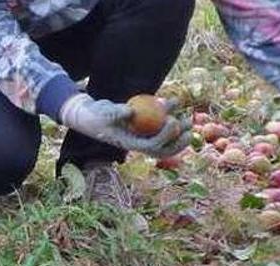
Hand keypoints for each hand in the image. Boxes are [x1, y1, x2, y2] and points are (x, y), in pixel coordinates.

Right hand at [60, 94, 189, 157]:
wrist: (90, 115)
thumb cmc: (95, 115)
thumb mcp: (102, 113)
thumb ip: (116, 113)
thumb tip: (131, 111)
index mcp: (131, 144)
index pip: (152, 146)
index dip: (166, 137)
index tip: (173, 122)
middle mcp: (138, 142)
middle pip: (163, 148)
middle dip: (178, 141)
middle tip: (190, 128)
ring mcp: (141, 135)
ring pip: (164, 137)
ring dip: (178, 130)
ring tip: (189, 118)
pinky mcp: (142, 126)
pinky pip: (158, 122)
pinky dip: (166, 113)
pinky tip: (174, 102)